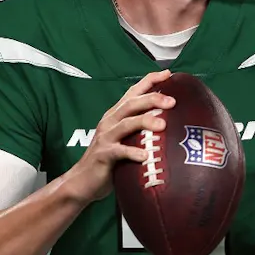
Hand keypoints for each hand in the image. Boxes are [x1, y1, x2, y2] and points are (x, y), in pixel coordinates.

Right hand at [68, 70, 174, 203]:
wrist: (81, 181)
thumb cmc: (108, 160)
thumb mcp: (124, 139)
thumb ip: (140, 129)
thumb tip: (170, 124)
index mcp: (116, 115)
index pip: (133, 92)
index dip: (150, 81)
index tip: (168, 74)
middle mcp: (110, 121)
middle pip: (131, 104)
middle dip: (152, 99)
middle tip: (172, 101)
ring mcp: (105, 137)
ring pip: (126, 124)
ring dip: (144, 121)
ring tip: (162, 125)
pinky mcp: (103, 155)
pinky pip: (119, 151)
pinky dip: (132, 152)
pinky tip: (145, 156)